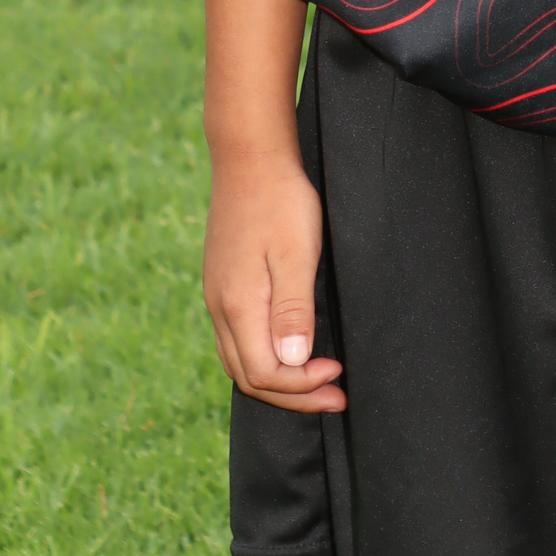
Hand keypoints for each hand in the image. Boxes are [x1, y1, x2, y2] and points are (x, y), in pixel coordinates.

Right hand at [203, 150, 346, 413]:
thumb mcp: (296, 254)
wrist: (250, 159)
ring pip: (239, 362)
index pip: (265, 374)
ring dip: (279, 381)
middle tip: (336, 396)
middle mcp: (220, 309)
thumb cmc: (280, 202)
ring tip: (317, 383)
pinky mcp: (223, 285)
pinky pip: (237, 340)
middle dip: (293, 395)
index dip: (302, 386)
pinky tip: (289, 352)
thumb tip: (293, 362)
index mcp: (238, 306)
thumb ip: (292, 310)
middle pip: (249, 377)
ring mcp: (217, 297)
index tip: (337, 374)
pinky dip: (264, 358)